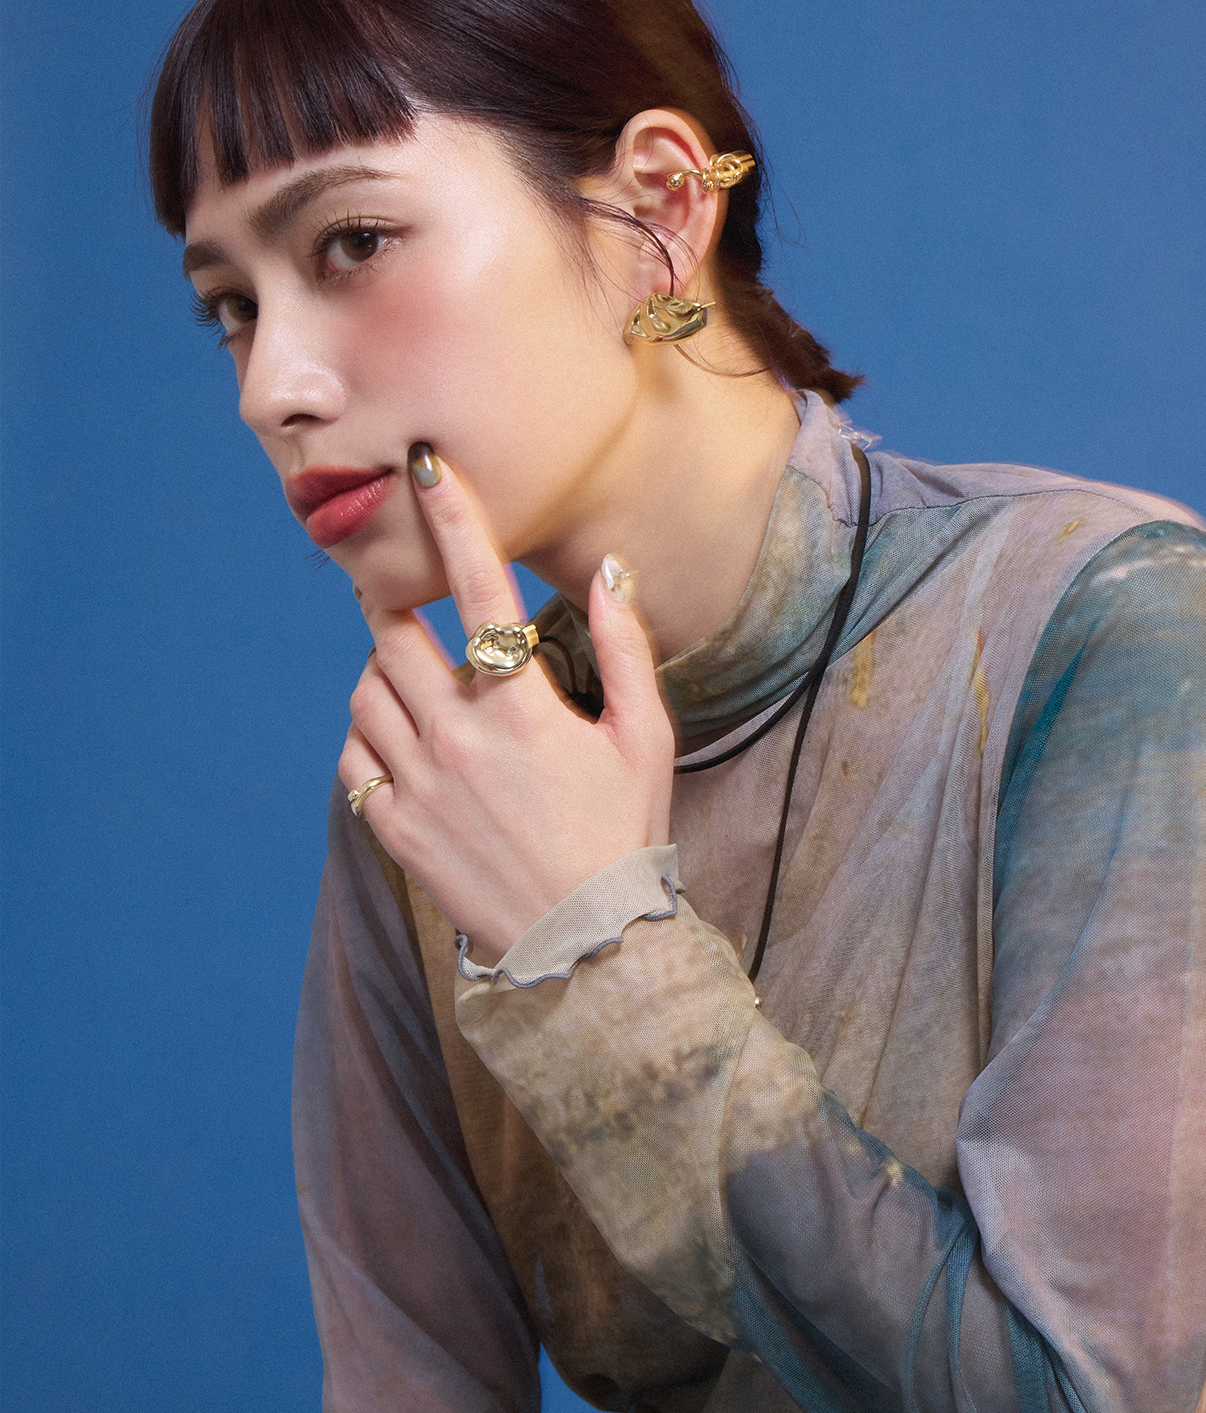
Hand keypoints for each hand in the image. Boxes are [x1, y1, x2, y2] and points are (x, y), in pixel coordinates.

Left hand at [337, 449, 674, 962]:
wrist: (588, 945)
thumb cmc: (625, 834)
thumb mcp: (643, 739)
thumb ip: (624, 648)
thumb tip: (611, 571)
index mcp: (521, 708)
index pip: (478, 589)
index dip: (453, 518)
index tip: (427, 467)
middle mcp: (457, 738)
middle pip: (393, 633)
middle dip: (394, 602)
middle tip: (409, 599)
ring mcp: (418, 786)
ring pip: (365, 693)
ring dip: (384, 671)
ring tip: (419, 682)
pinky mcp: (396, 829)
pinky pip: (354, 758)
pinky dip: (368, 735)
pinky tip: (402, 741)